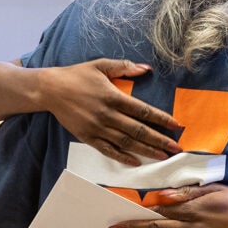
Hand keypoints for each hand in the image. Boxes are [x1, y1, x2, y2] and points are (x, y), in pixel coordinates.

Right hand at [38, 59, 181, 164]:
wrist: (50, 90)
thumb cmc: (77, 75)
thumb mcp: (101, 65)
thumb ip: (124, 67)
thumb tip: (146, 69)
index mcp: (113, 97)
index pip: (143, 110)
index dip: (161, 118)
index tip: (176, 125)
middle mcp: (107, 115)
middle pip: (138, 130)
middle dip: (159, 140)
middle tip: (176, 147)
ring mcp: (97, 128)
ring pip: (127, 143)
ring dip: (146, 151)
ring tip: (163, 156)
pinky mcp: (88, 137)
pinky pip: (108, 150)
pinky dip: (123, 157)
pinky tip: (136, 162)